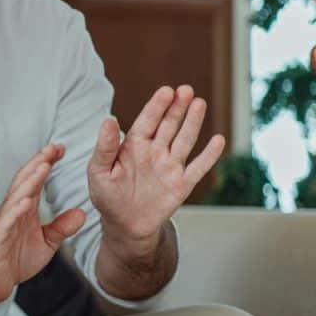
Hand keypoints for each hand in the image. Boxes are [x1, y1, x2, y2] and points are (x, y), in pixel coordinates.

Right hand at [0, 144, 87, 303]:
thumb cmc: (15, 259)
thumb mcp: (46, 242)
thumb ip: (61, 227)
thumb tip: (81, 213)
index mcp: (25, 208)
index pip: (36, 180)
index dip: (47, 163)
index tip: (61, 149)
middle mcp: (13, 210)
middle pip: (26, 180)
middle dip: (39, 162)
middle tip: (54, 147)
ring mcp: (4, 222)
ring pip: (16, 196)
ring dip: (29, 180)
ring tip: (43, 166)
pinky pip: (7, 221)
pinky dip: (15, 209)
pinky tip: (26, 201)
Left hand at [88, 86, 225, 245]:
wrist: (124, 225)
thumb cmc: (107, 196)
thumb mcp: (98, 172)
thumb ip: (104, 147)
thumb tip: (108, 120)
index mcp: (133, 146)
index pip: (147, 120)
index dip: (156, 106)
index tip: (166, 90)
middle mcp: (154, 152)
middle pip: (169, 125)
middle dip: (177, 107)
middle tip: (186, 90)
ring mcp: (170, 166)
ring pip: (184, 140)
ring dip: (193, 122)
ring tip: (200, 103)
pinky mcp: (182, 184)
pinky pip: (198, 167)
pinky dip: (209, 155)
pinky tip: (218, 139)